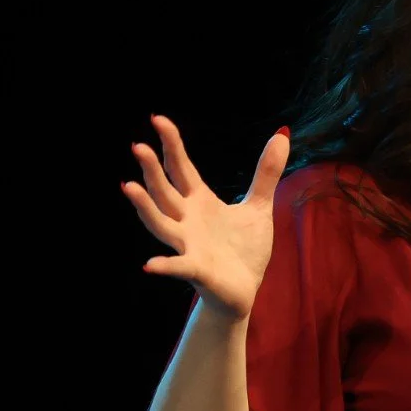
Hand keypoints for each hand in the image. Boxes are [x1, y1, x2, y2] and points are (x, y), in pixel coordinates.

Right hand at [122, 115, 288, 319]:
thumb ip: (266, 173)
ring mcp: (189, 245)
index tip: (158, 119)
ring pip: (161, 223)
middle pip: (164, 191)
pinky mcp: (198, 270)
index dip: (171, 144)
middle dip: (151, 170)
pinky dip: (165, 266)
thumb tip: (282, 135)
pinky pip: (178, 267)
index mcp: (199, 201)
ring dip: (145, 207)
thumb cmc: (243, 249)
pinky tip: (150, 265)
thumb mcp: (259, 206)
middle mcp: (187, 220)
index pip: (180, 168)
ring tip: (128, 187)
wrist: (244, 290)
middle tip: (138, 146)